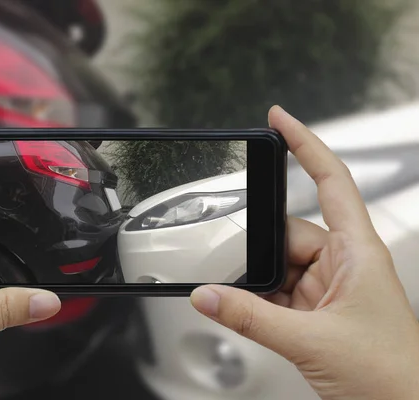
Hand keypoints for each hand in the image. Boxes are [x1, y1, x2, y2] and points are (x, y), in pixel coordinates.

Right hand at [191, 106, 418, 399]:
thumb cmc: (392, 375)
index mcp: (358, 251)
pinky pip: (279, 292)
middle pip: (288, 233)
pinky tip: (257, 316)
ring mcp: (330, 288)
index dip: (306, 144)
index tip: (280, 120)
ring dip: (261, 286)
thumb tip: (208, 297)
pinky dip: (262, 303)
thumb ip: (250, 317)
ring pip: (279, 266)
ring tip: (258, 310)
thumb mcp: (311, 341)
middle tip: (243, 276)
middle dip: (261, 254)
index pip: (330, 180)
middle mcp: (344, 263)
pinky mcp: (318, 310)